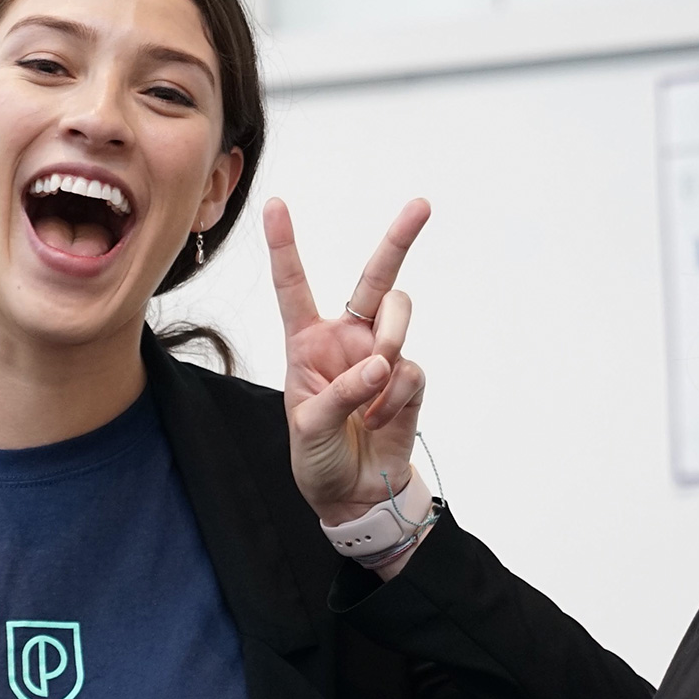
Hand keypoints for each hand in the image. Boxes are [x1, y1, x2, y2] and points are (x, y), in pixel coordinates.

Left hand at [265, 197, 432, 539]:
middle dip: (399, 239)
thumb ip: (342, 393)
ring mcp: (381, 356)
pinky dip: (395, 397)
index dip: (285, 246)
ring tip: (377, 377)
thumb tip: (383, 365)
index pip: (294, 286)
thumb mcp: (309, 427)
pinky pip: (410, 369)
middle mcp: (347, 339)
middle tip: (421, 206)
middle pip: (376, 278)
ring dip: (390, 339)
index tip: (276, 204)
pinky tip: (379, 420)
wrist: (353, 495)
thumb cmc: (317, 457)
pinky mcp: (408, 380)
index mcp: (306, 342)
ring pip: (399, 315)